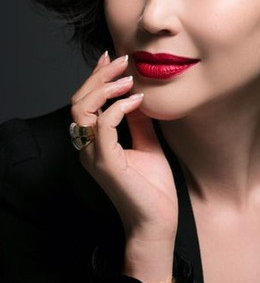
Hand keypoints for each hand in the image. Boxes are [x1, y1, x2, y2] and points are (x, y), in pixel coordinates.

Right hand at [71, 51, 178, 281]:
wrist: (157, 224)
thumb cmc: (154, 190)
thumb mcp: (148, 145)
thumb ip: (139, 122)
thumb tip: (140, 96)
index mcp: (96, 144)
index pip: (86, 104)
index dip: (96, 78)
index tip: (113, 58)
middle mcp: (88, 148)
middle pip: (79, 102)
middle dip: (99, 76)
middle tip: (121, 59)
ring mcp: (94, 156)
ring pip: (82, 110)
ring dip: (104, 88)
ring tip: (127, 78)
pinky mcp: (106, 163)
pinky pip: (104, 126)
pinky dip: (118, 108)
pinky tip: (137, 100)